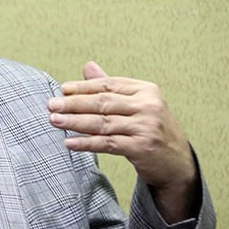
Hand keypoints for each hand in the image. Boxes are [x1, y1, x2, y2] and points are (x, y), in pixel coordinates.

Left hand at [48, 61, 197, 221]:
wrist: (177, 163)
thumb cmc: (151, 130)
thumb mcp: (137, 104)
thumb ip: (112, 87)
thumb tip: (88, 66)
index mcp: (146, 90)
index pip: (108, 85)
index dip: (83, 87)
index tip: (62, 90)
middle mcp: (148, 106)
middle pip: (103, 102)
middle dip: (74, 103)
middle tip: (51, 105)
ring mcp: (146, 127)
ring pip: (102, 123)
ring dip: (75, 122)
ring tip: (54, 121)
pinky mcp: (142, 147)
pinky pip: (107, 143)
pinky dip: (86, 143)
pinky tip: (69, 142)